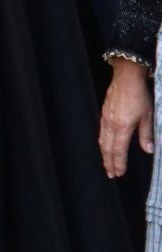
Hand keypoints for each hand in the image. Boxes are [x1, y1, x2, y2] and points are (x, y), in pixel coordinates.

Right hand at [101, 57, 154, 177]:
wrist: (126, 77)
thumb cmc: (139, 95)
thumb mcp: (148, 116)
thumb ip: (147, 134)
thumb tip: (149, 150)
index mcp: (122, 127)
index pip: (119, 150)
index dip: (119, 163)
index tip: (119, 173)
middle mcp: (111, 124)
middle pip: (107, 148)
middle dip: (109, 162)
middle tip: (110, 174)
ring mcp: (105, 118)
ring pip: (102, 140)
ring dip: (104, 154)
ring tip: (106, 163)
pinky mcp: (104, 113)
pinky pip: (101, 131)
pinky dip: (103, 142)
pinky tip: (105, 144)